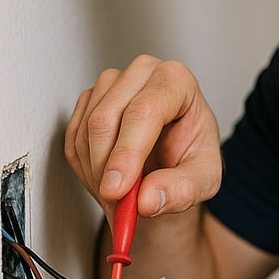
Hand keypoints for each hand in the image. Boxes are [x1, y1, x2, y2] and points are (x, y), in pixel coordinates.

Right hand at [65, 55, 221, 218]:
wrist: (176, 154)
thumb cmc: (194, 155)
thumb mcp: (205, 179)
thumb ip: (182, 190)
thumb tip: (148, 200)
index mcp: (178, 80)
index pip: (145, 111)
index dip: (127, 152)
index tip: (117, 189)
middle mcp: (143, 73)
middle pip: (107, 118)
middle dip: (107, 169)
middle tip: (118, 204)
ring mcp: (112, 83)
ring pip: (86, 129)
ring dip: (96, 172)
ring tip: (121, 194)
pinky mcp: (90, 100)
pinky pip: (73, 137)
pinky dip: (86, 167)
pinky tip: (108, 177)